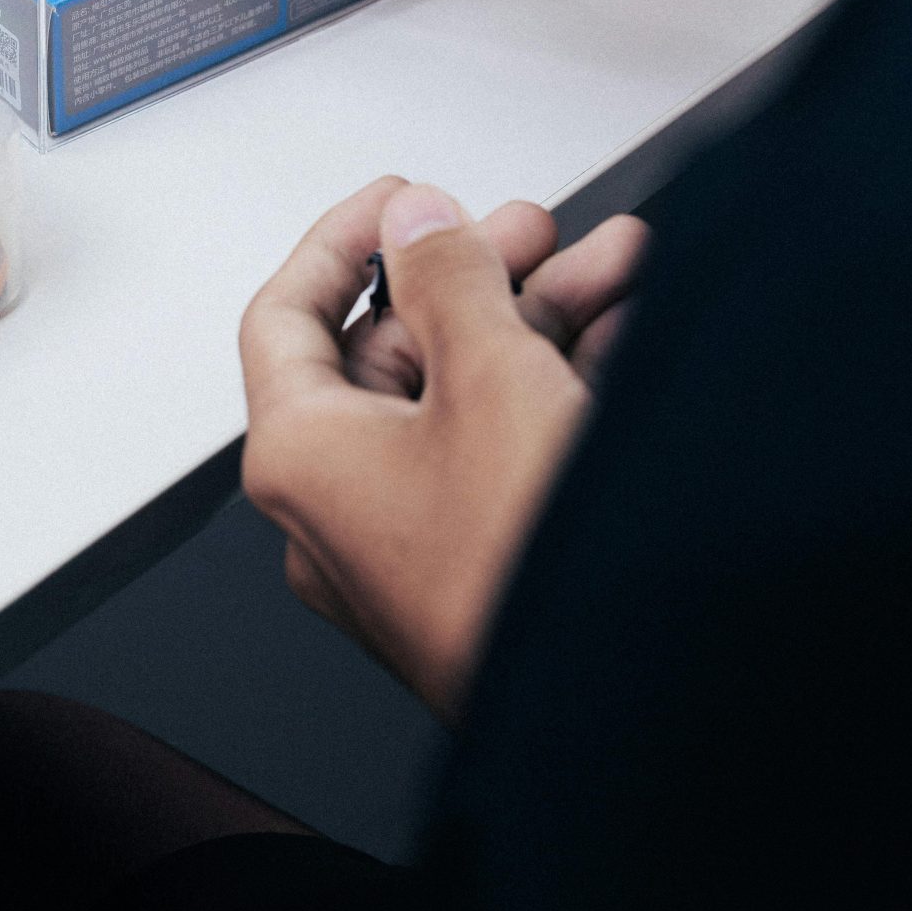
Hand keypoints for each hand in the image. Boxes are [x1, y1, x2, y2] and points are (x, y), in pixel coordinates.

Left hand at [240, 177, 647, 718]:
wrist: (623, 713)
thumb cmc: (525, 574)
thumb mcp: (489, 375)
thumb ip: (448, 276)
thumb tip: (415, 222)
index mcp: (301, 458)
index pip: (286, 317)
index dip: (343, 240)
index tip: (400, 197)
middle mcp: (342, 508)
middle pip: (395, 350)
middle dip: (477, 274)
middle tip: (536, 229)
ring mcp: (415, 545)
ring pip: (465, 396)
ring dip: (538, 318)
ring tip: (614, 262)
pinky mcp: (484, 568)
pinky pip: (506, 450)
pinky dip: (556, 385)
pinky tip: (625, 338)